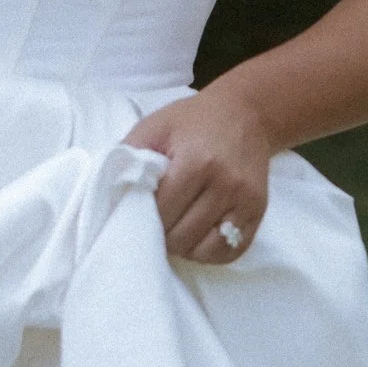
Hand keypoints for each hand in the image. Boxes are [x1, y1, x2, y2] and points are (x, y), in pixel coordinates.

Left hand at [124, 88, 276, 264]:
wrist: (246, 113)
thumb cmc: (194, 120)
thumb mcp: (156, 126)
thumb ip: (129, 156)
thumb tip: (108, 191)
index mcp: (197, 161)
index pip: (162, 211)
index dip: (143, 217)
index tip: (136, 213)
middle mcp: (225, 184)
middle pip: (182, 236)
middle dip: (161, 236)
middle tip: (153, 226)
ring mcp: (245, 200)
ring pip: (205, 249)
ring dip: (183, 248)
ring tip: (174, 232)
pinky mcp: (259, 211)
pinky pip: (232, 251)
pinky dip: (209, 253)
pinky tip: (197, 239)